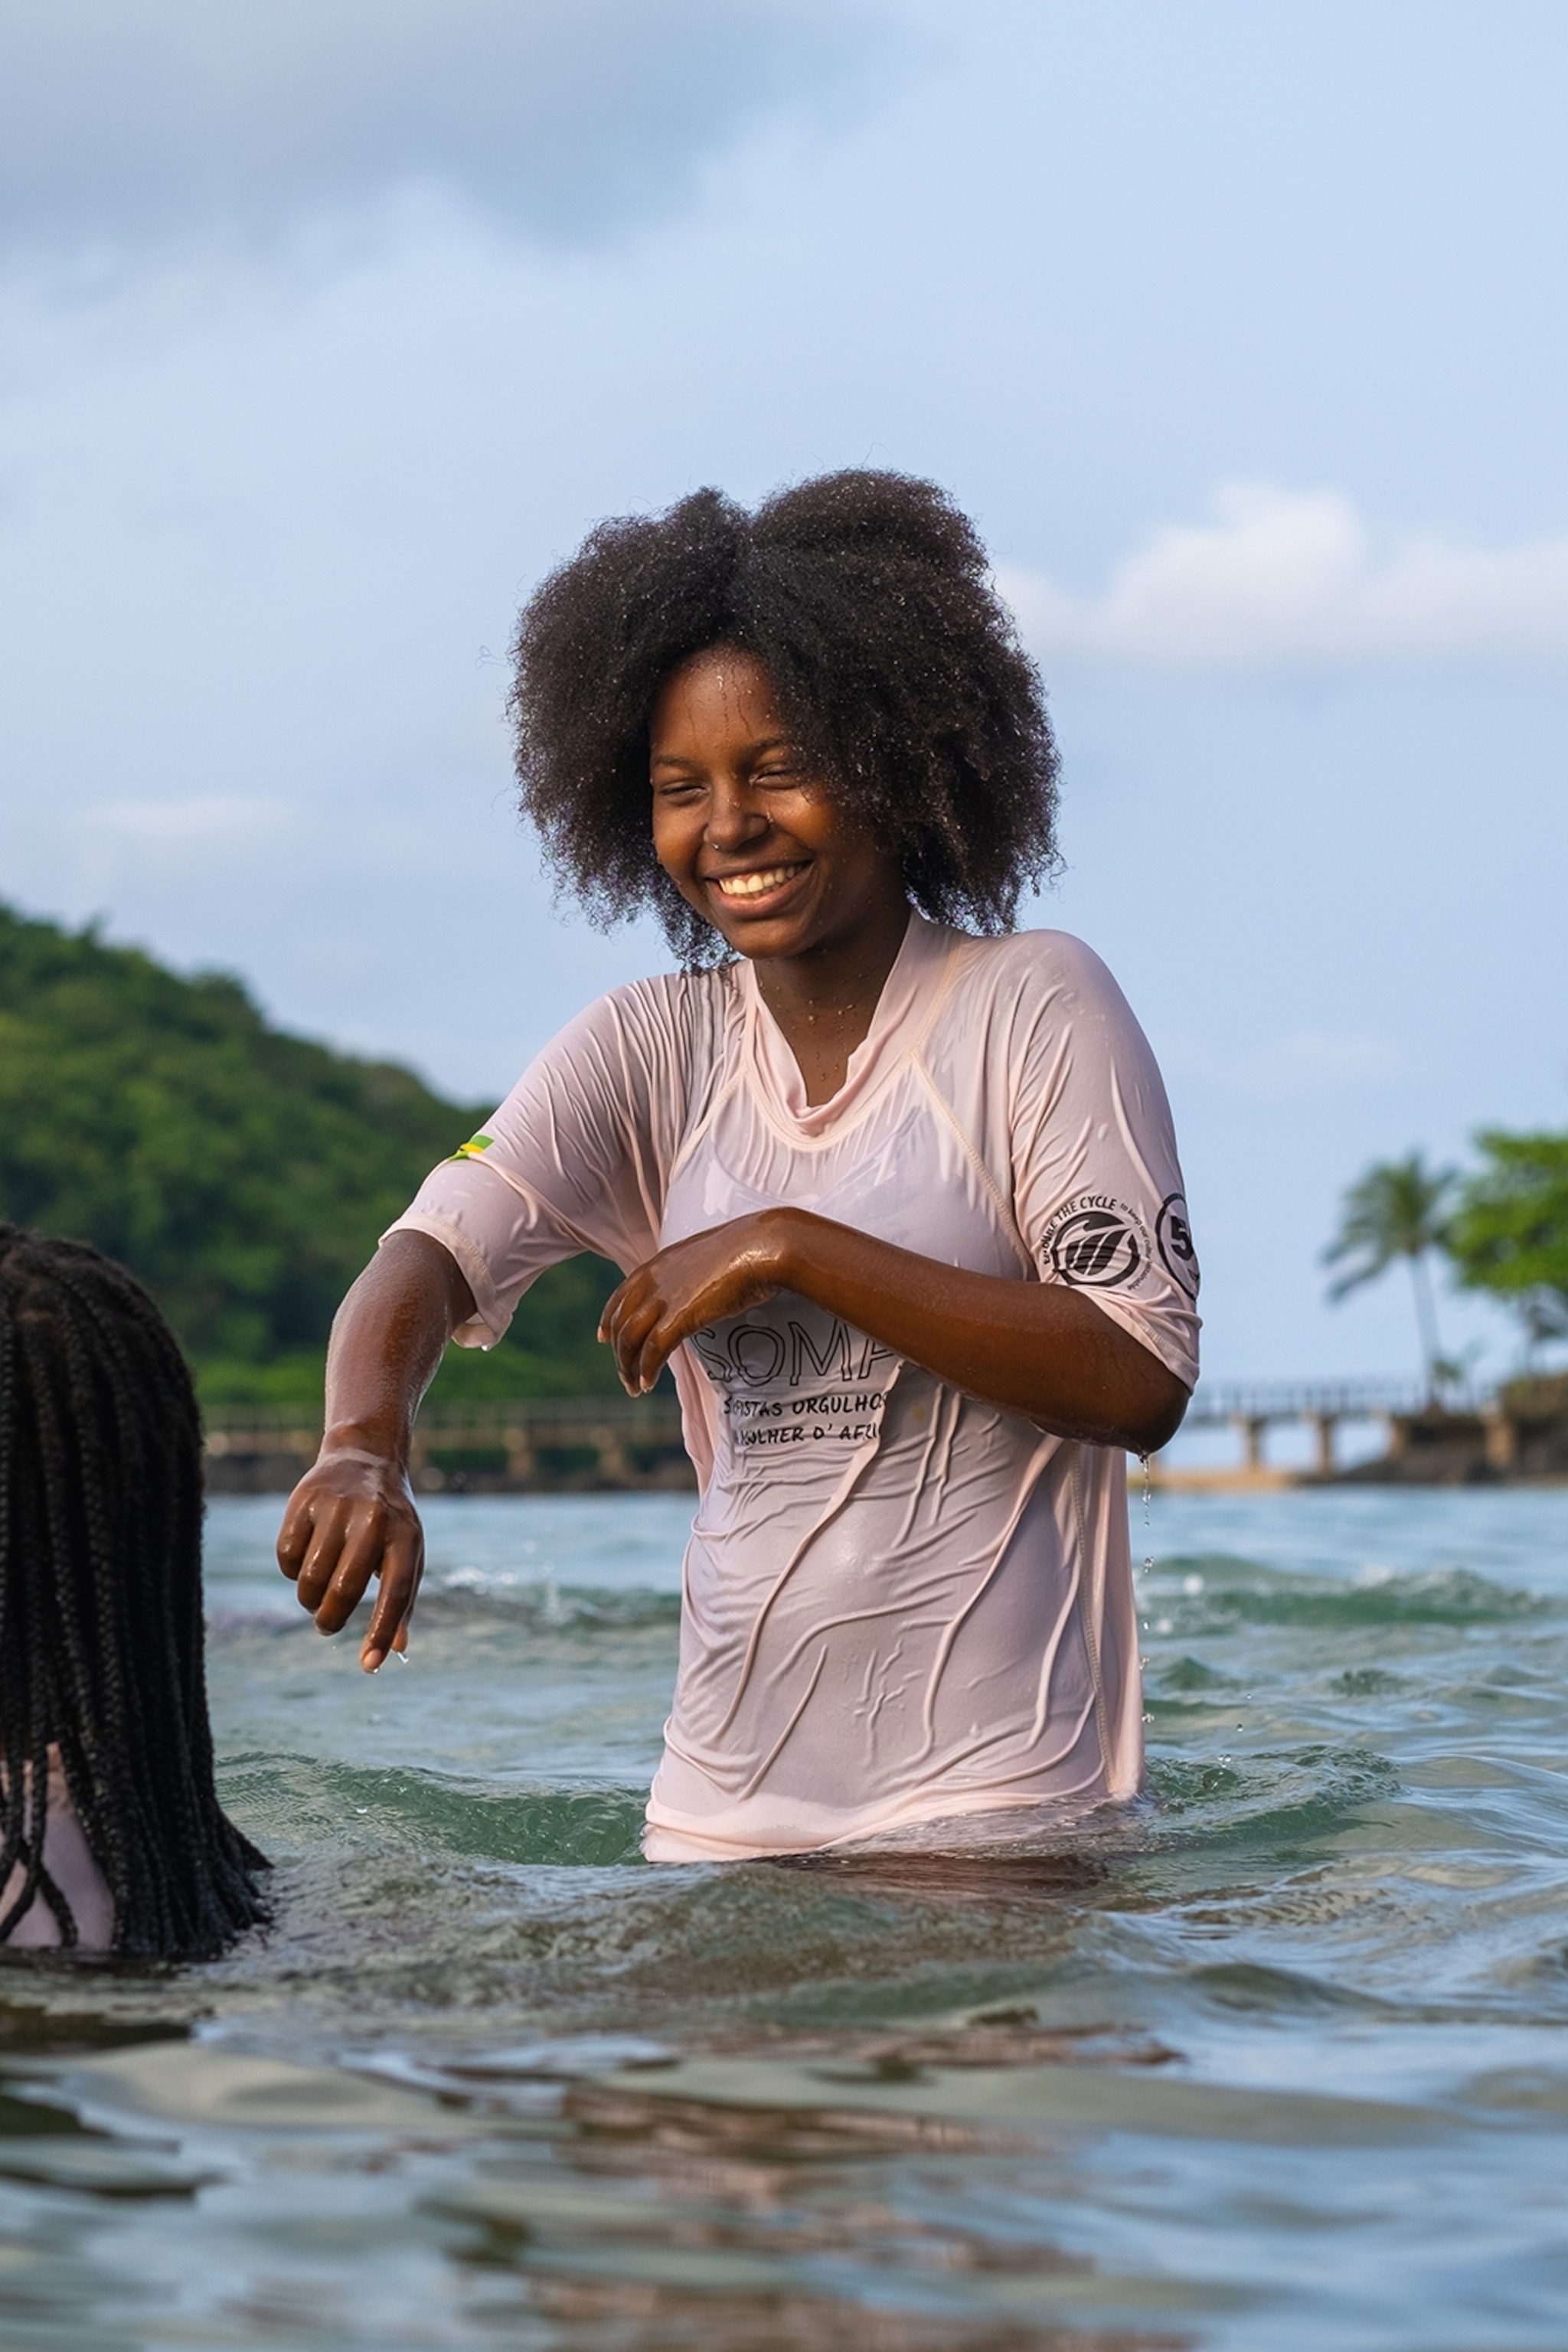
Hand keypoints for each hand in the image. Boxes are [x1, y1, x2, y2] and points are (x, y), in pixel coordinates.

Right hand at [276, 1447, 424, 1672]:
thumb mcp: (407, 1551)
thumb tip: (396, 1650)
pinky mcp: (305, 1501)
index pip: (395, 1593)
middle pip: (343, 1590)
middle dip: (330, 1620)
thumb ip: (402, 1600)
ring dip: (308, 1600)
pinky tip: (304, 1560)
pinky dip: (290, 1571)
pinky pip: (286, 1557)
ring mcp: (337, 1508)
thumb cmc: (390, 1520)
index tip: (367, 1665)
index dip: (380, 1632)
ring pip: (310, 1579)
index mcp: (405, 1537)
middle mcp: (373, 1520)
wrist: (365, 1458)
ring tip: (316, 1594)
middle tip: (327, 1624)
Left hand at [599, 1212, 789, 1392]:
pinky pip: (653, 1351)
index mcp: (657, 1265)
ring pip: (630, 1341)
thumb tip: (698, 1290)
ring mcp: (663, 1299)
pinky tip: (648, 1383)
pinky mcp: (679, 1318)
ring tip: (636, 1388)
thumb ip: (691, 1275)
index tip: (603, 1338)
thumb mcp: (705, 1258)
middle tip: (625, 1376)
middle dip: (619, 1354)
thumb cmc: (746, 1250)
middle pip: (620, 1324)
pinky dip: (646, 1370)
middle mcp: (652, 1281)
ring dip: (628, 1368)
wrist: (761, 1246)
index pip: (620, 1297)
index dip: (608, 1320)